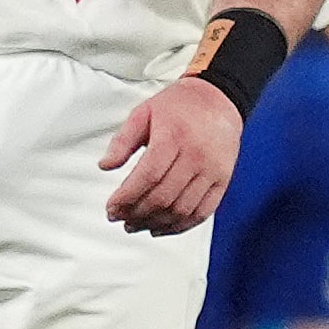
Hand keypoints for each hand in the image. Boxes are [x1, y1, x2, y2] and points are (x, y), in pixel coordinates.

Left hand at [99, 74, 244, 234]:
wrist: (218, 99)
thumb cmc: (178, 106)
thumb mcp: (142, 112)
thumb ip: (122, 141)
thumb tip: (105, 166)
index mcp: (173, 137)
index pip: (148, 176)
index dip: (127, 197)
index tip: (111, 208)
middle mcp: (196, 156)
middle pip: (163, 196)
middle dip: (136, 213)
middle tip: (119, 218)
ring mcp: (212, 170)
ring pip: (182, 208)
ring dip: (155, 223)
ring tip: (135, 225)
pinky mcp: (223, 180)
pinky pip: (203, 212)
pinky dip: (181, 226)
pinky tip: (161, 228)